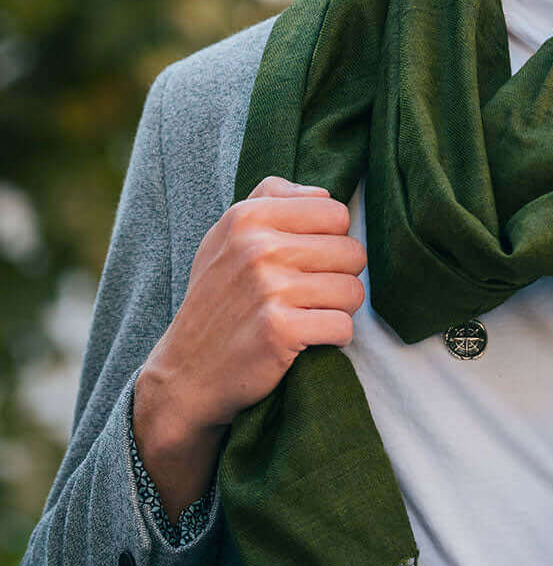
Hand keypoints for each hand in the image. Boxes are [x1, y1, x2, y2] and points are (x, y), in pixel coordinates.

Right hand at [138, 177, 366, 437]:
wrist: (187, 372)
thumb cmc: (218, 299)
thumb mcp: (227, 235)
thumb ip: (271, 198)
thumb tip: (325, 193)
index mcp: (248, 216)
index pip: (336, 212)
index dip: (333, 239)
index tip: (310, 260)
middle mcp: (257, 247)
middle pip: (352, 252)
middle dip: (341, 276)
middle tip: (311, 294)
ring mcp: (268, 289)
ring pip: (353, 290)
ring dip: (340, 309)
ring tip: (309, 315)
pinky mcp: (280, 330)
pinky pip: (343, 326)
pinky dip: (334, 337)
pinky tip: (307, 339)